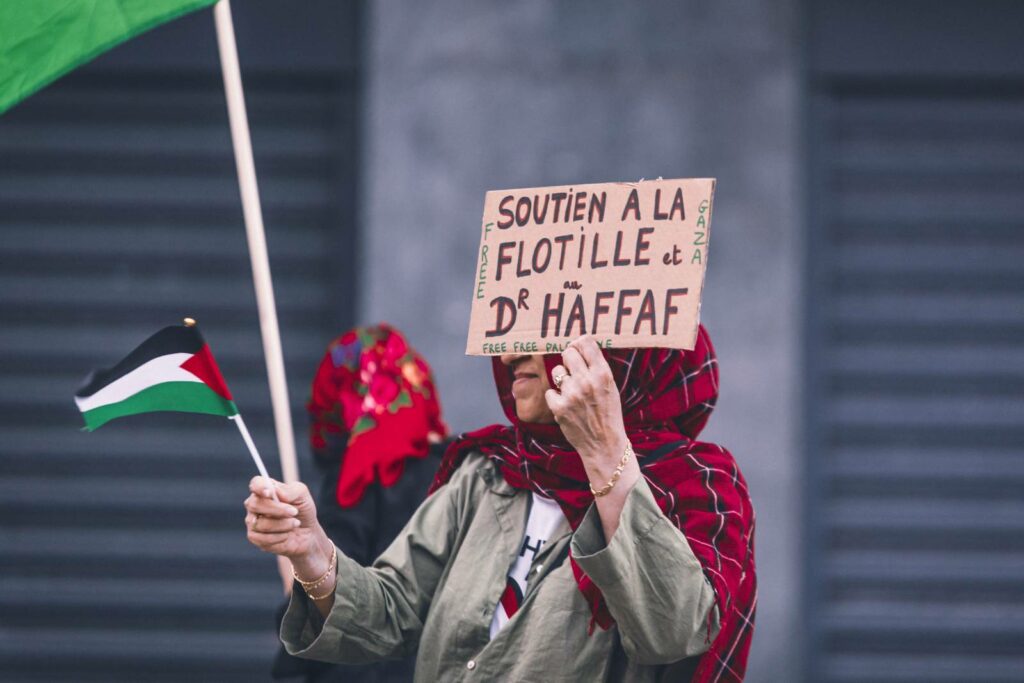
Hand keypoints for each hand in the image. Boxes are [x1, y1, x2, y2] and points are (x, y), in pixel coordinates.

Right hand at [244, 476, 331, 577]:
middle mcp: (255, 504)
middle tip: (294, 512)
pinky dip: (279, 537)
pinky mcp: (255, 537)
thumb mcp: (302, 496)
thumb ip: (290, 491)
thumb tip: (275, 491)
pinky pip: (262, 538)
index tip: (269, 493)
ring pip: (260, 523)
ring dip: (283, 524)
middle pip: (255, 504)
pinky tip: (287, 534)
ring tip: (296, 523)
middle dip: (277, 509)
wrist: (307, 533)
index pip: (255, 484)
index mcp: (265, 489)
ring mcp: (252, 521)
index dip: (259, 487)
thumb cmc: (303, 510)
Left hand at [545, 335, 640, 539]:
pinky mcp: (559, 407)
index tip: (578, 348)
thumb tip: (579, 346)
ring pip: (556, 371)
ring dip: (562, 380)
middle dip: (568, 359)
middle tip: (573, 370)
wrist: (604, 445)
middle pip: (567, 353)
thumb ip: (597, 368)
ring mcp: (572, 394)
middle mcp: (587, 381)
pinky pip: (549, 392)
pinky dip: (555, 399)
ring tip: (572, 392)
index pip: (586, 343)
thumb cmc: (608, 414)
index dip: (579, 344)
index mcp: (603, 374)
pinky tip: (566, 407)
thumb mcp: (610, 388)